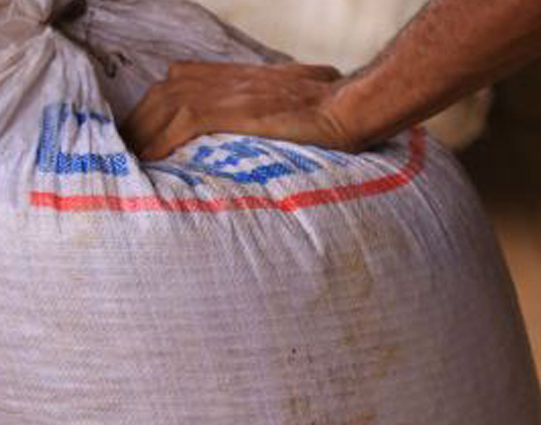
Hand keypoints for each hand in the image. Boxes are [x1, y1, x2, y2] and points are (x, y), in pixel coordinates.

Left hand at [123, 61, 355, 161]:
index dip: (154, 111)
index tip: (142, 134)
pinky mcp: (231, 109)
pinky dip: (162, 141)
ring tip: (128, 160)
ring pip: (163, 107)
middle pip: (160, 95)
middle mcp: (221, 78)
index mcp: (232, 75)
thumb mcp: (292, 96)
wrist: (344, 108)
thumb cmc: (328, 107)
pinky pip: (182, 123)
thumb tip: (272, 123)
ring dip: (142, 134)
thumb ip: (269, 105)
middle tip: (124, 153)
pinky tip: (150, 160)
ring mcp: (225, 92)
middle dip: (138, 124)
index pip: (175, 84)